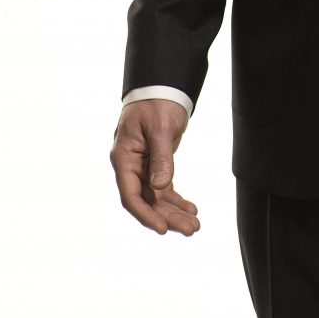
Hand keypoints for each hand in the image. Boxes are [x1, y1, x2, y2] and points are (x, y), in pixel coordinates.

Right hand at [110, 100, 199, 235]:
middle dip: (168, 217)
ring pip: (157, 197)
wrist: (161, 87)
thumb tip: (161, 185)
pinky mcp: (155, 164)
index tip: (162, 229)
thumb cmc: (156, 102)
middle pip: (147, 201)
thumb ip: (161, 156)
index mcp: (124, 157)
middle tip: (191, 230)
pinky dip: (176, 199)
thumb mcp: (160, 128)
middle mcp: (130, 166)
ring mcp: (142, 167)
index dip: (145, 214)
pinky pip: (164, 188)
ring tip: (195, 226)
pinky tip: (191, 210)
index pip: (130, 195)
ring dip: (174, 212)